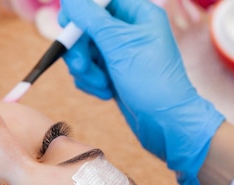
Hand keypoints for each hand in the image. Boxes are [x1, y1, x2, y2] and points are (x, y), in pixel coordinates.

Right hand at [59, 0, 224, 184]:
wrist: (167, 124)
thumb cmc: (152, 82)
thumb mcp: (119, 46)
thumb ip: (91, 19)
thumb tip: (69, 0)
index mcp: (138, 14)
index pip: (99, 2)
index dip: (79, 13)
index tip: (67, 28)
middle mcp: (129, 31)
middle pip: (86, 28)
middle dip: (81, 50)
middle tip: (83, 67)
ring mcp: (120, 54)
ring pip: (84, 52)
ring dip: (86, 71)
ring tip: (102, 85)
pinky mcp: (113, 74)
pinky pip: (89, 71)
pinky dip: (91, 83)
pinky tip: (106, 93)